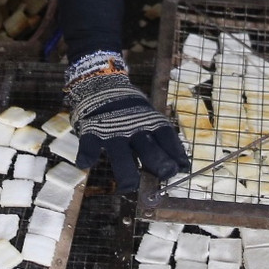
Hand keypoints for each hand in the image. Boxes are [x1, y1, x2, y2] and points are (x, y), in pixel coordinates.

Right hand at [65, 54, 189, 192]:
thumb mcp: (147, 117)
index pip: (167, 138)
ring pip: (120, 155)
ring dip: (127, 173)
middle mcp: (134, 127)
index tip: (183, 168)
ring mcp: (112, 130)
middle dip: (159, 164)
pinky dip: (87, 156)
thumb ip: (160, 139)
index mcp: (150, 121)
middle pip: (149, 149)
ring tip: (129, 186)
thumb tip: (183, 167)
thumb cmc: (129, 108)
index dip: (176, 153)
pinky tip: (86, 164)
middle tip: (165, 175)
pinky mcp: (92, 131)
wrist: (100, 82)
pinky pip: (88, 146)